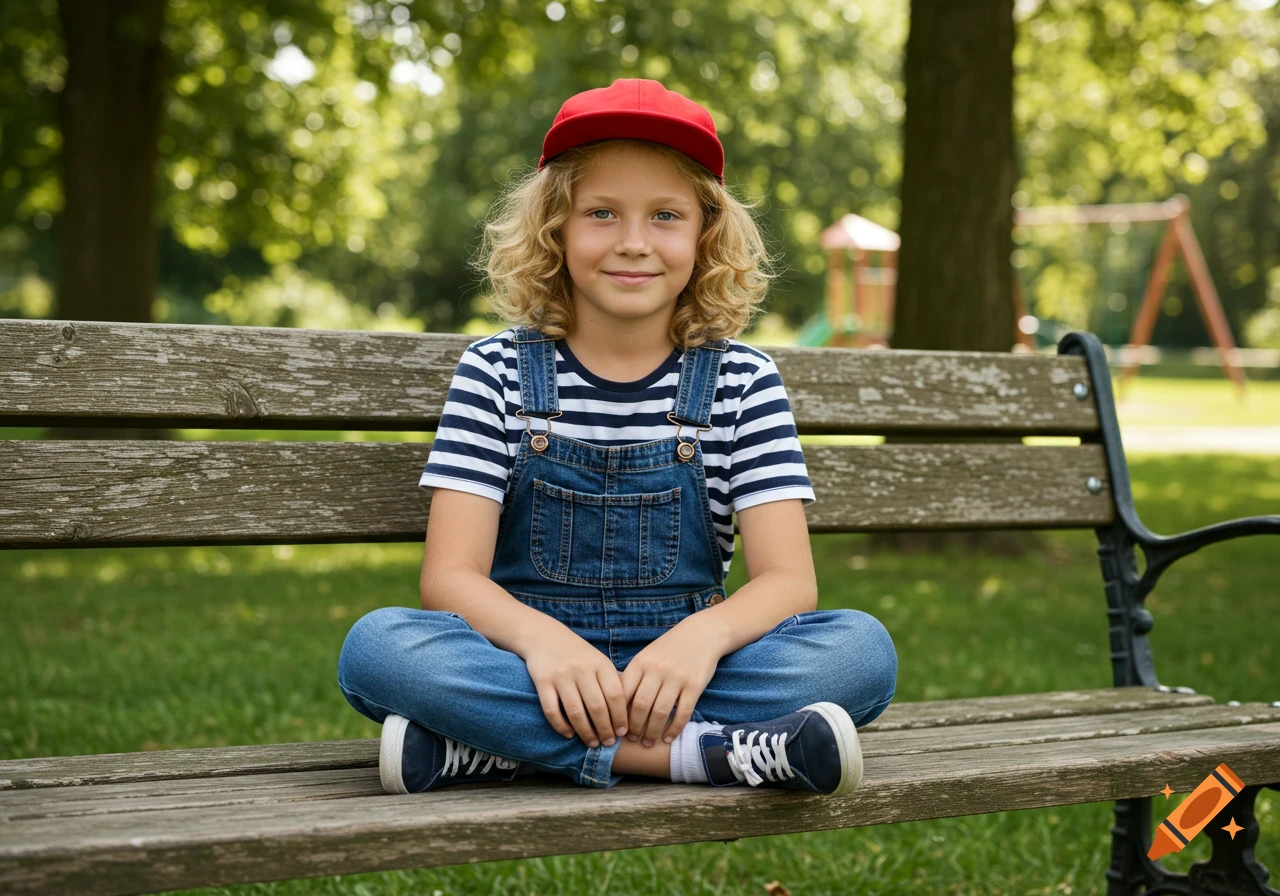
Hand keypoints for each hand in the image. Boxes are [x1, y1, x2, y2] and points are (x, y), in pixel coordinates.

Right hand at [522, 621, 628, 747]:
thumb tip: (627, 714)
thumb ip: (610, 682)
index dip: (621, 717)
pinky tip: (569, 734)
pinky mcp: (542, 681)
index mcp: (600, 664)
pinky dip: (561, 726)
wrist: (545, 636)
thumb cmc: (578, 654)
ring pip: (575, 711)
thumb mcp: (598, 661)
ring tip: (592, 743)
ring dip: (586, 732)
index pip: (615, 695)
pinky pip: (552, 710)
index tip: (623, 732)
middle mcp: (581, 669)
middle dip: (605, 729)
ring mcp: (561, 675)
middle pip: (597, 706)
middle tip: (608, 743)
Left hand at [619, 615, 724, 747]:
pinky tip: (668, 738)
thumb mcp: (647, 656)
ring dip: (652, 732)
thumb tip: (616, 705)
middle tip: (632, 740)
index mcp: (641, 663)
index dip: (618, 714)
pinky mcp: (695, 685)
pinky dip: (674, 728)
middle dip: (635, 727)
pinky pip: (683, 712)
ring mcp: (677, 678)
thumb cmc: (669, 648)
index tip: (616, 728)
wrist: (701, 634)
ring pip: (660, 712)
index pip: (624, 693)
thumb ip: (633, 677)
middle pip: (641, 705)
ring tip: (648, 743)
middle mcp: (657, 670)